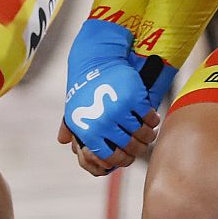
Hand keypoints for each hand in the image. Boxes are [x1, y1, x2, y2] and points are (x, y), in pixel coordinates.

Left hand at [61, 19, 175, 172]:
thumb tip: (64, 142)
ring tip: (150, 132)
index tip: (129, 156)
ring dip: (149, 135)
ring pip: (142, 133)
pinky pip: (149, 117)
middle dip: (139, 148)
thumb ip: (70, 127)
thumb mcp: (73, 108)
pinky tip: (152, 118)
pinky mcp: (134, 98)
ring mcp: (119, 111)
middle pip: (130, 146)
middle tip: (143, 144)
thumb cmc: (86, 87)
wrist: (97, 60)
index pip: (111, 156)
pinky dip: (153, 120)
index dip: (123, 159)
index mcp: (88, 132)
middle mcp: (104, 123)